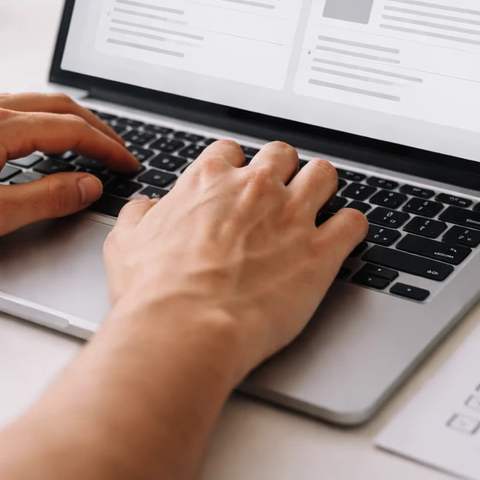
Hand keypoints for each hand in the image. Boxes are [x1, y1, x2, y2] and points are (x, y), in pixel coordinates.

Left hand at [0, 93, 138, 257]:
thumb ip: (46, 198)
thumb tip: (87, 184)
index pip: (71, 128)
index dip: (106, 147)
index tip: (126, 163)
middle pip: (55, 106)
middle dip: (93, 127)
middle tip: (116, 151)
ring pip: (29, 104)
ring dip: (64, 121)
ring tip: (84, 146)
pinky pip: (4, 109)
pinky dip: (35, 122)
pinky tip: (33, 143)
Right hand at [103, 140, 367, 382]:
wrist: (185, 328)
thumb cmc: (153, 292)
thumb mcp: (126, 242)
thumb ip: (140, 215)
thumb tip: (147, 208)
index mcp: (207, 182)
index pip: (229, 152)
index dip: (233, 167)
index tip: (235, 183)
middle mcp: (254, 188)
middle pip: (282, 154)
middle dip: (282, 170)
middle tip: (279, 192)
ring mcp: (291, 216)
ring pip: (324, 175)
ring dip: (321, 187)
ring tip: (318, 204)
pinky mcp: (321, 252)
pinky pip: (353, 222)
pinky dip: (351, 227)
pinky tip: (344, 236)